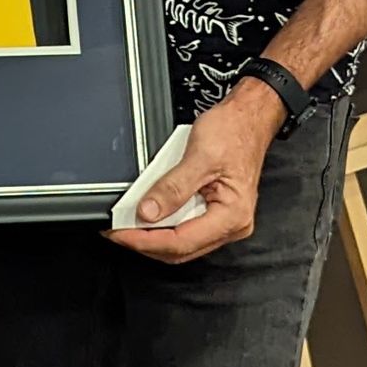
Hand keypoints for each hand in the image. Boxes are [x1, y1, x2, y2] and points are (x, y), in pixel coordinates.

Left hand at [108, 84, 283, 264]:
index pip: (182, 242)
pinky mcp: (213, 212)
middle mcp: (231, 224)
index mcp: (232, 215)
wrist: (248, 117)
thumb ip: (173, 186)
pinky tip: (147, 214)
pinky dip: (163, 223)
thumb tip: (149, 211)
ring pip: (181, 241)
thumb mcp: (200, 155)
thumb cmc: (235, 131)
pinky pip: (184, 226)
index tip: (122, 233)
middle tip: (118, 230)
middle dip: (146, 242)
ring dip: (152, 235)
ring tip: (128, 222)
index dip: (146, 240)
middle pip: (180, 248)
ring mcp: (223, 220)